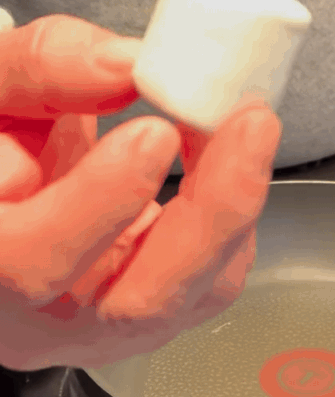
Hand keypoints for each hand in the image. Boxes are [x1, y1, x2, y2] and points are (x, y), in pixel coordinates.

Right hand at [0, 14, 281, 370]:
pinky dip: (233, 224)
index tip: (154, 132)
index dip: (98, 203)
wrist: (0, 190)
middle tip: (248, 128)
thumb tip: (125, 66)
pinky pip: (208, 288)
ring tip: (248, 130)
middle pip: (135, 304)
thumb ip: (42, 70)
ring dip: (233, 213)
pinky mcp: (145, 321)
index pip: (30, 261)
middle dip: (210, 216)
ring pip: (188, 300)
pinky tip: (229, 165)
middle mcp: (40, 320)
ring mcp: (99, 330)